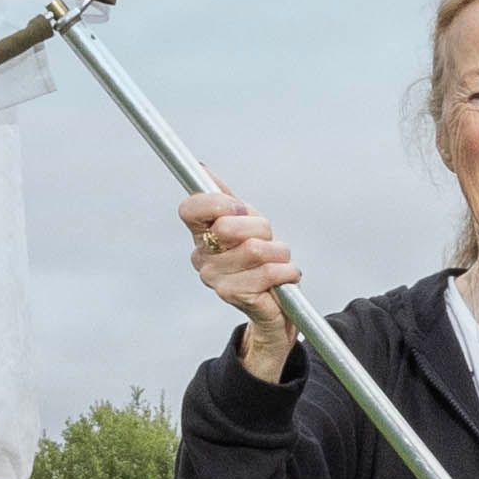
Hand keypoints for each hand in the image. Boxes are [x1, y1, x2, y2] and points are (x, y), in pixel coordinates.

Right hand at [177, 189, 302, 380]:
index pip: (191, 208)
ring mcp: (215, 278)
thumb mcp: (246, 223)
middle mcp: (202, 257)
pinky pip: (268, 272)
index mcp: (200, 235)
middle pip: (230, 226)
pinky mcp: (234, 296)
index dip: (218, 203)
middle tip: (267, 242)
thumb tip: (203, 169)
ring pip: (255, 249)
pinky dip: (287, 272)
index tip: (239, 209)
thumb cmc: (261, 262)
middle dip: (261, 229)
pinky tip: (286, 277)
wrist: (278, 308)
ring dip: (279, 253)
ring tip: (279, 262)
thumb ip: (225, 198)